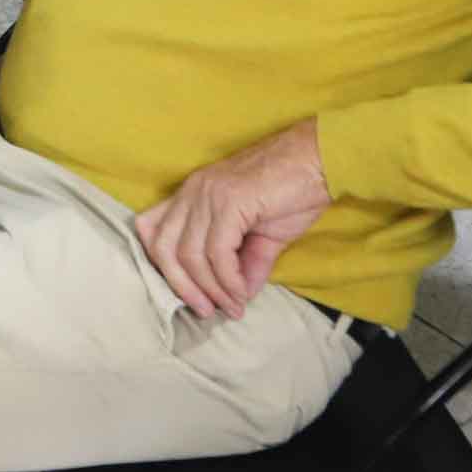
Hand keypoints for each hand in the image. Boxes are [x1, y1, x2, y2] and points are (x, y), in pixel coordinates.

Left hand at [132, 121, 329, 320]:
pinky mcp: (229, 201)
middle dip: (181, 287)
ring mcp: (208, 194)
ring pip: (189, 254)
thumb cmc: (294, 191)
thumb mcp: (264, 234)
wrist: (321, 160)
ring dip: (210, 289)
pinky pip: (217, 252)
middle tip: (206, 311)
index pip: (150, 228)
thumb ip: (247, 264)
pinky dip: (227, 280)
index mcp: (192, 193)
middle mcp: (192, 191)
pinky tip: (242, 292)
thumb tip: (239, 297)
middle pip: (162, 247)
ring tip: (232, 306)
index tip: (187, 291)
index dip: (161, 265)